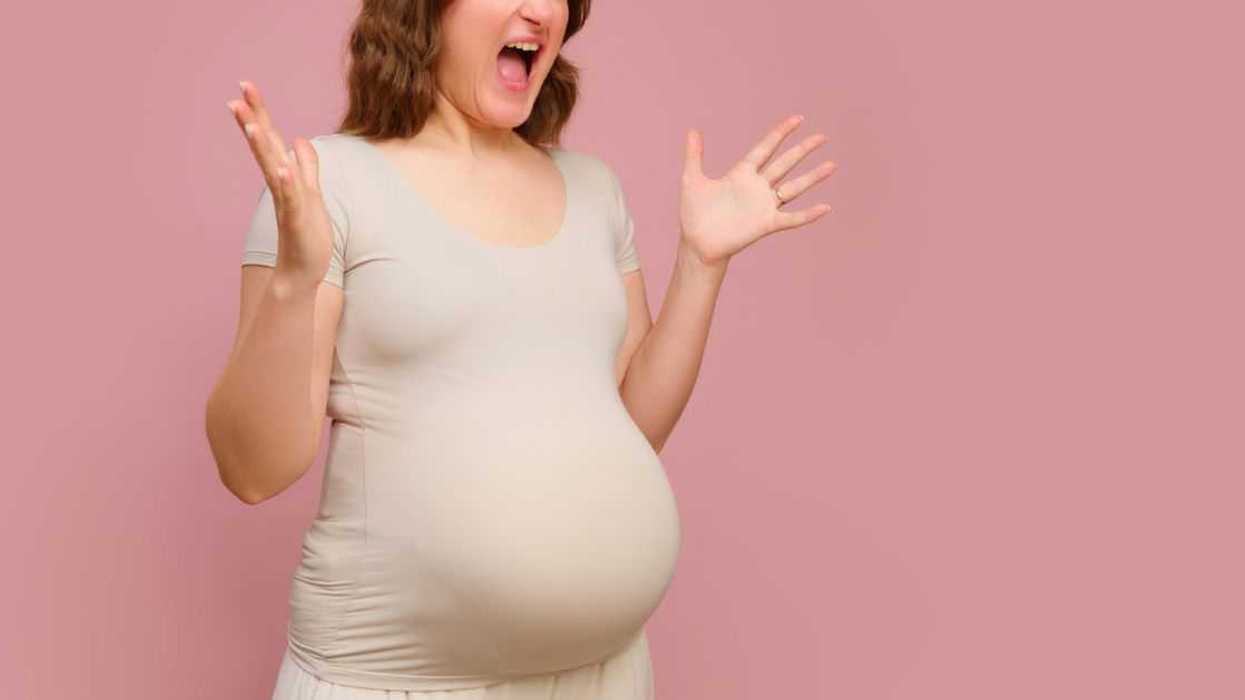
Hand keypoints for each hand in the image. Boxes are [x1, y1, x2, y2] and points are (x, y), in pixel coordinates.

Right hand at [226, 80, 334, 290]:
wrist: (301, 272)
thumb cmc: (306, 235)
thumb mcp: (311, 193)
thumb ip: (306, 167)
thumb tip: (299, 141)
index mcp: (284, 178)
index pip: (269, 140)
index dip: (259, 114)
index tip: (245, 87)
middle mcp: (280, 187)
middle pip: (264, 149)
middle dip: (252, 122)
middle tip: (237, 96)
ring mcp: (287, 203)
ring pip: (273, 170)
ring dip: (262, 148)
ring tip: (252, 126)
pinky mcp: (296, 221)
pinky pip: (290, 198)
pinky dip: (286, 183)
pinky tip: (281, 168)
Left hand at [678, 114, 836, 265]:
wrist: (697, 243)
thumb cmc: (694, 213)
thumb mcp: (693, 180)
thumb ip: (694, 156)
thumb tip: (692, 130)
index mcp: (742, 173)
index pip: (766, 148)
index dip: (781, 133)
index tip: (798, 119)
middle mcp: (757, 187)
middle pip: (785, 163)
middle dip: (803, 150)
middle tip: (823, 137)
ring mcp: (764, 205)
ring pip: (794, 187)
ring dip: (813, 177)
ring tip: (832, 165)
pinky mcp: (766, 224)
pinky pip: (791, 218)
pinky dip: (808, 214)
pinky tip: (825, 207)